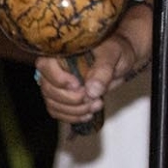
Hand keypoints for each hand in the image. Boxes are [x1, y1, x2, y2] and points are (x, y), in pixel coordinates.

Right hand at [36, 8, 145, 123]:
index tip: (78, 85)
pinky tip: (89, 114)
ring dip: (74, 110)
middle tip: (93, 99)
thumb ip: (103, 70)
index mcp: (62, 51)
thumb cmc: (116, 50)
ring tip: (97, 104)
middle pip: (48, 89)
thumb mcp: (113, 54)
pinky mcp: (62, 97)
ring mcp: (57, 84)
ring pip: (52, 103)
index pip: (45, 66)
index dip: (58, 79)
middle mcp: (55, 68)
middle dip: (71, 99)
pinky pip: (57, 111)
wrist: (121, 60)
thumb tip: (91, 90)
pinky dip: (72, 117)